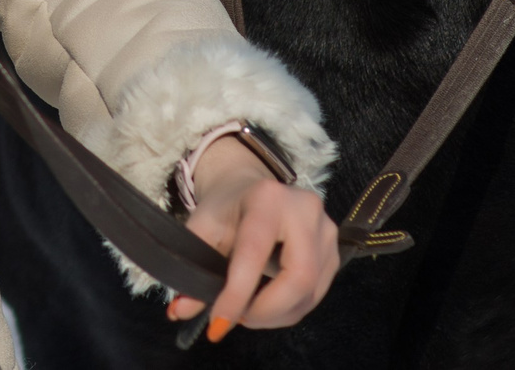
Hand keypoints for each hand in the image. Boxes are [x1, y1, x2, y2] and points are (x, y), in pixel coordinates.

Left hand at [163, 136, 337, 342]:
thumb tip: (180, 310)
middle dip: (266, 311)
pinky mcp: (334, 251)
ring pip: (310, 292)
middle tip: (238, 319)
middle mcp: (305, 209)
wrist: (251, 189)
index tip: (217, 324)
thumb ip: (192, 267)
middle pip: (297, 278)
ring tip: (248, 313)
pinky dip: (290, 310)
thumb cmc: (227, 209)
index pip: (255, 254)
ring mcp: (326, 230)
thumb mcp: (203, 228)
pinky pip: (316, 294)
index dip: (236, 294)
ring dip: (277, 315)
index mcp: (268, 198)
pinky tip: (267, 306)